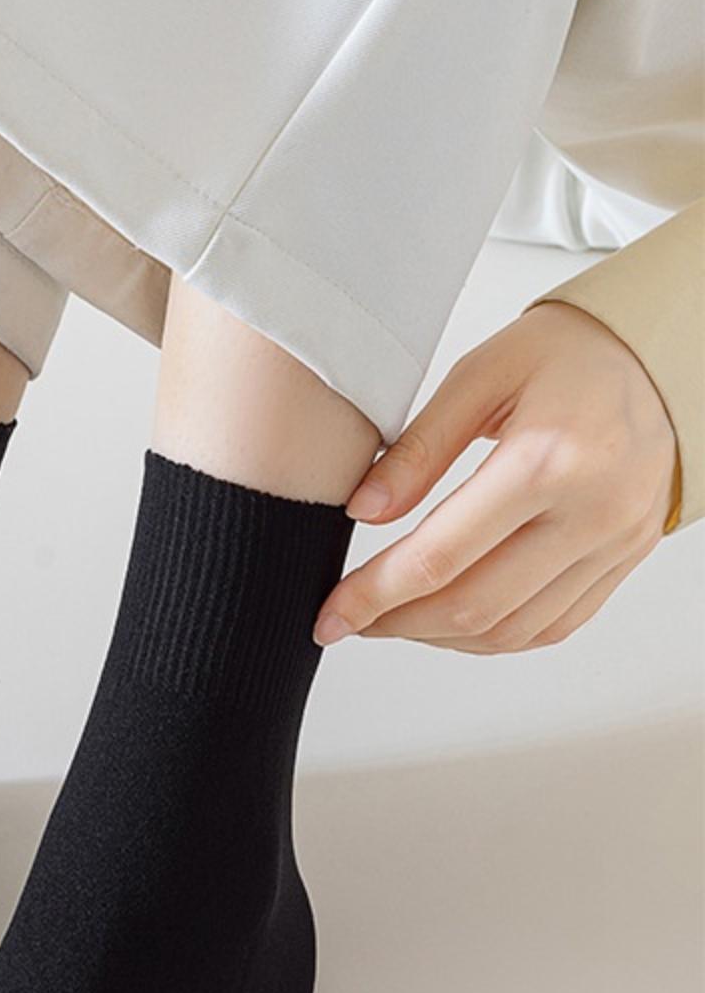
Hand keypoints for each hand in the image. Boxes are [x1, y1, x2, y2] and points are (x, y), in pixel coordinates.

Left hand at [314, 302, 677, 652]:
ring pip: (510, 631)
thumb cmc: (570, 354)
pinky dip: (489, 637)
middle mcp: (591, 513)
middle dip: (397, 625)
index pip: (440, 557)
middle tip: (350, 620)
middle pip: (473, 607)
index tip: (330, 615)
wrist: (662, 356)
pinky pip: (549, 628)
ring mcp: (613, 544)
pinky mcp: (622, 561)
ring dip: (437, 638)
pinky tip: (447, 620)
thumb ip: (418, 448)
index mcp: (549, 462)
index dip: (373, 596)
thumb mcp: (481, 376)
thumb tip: (364, 512)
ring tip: (392, 619)